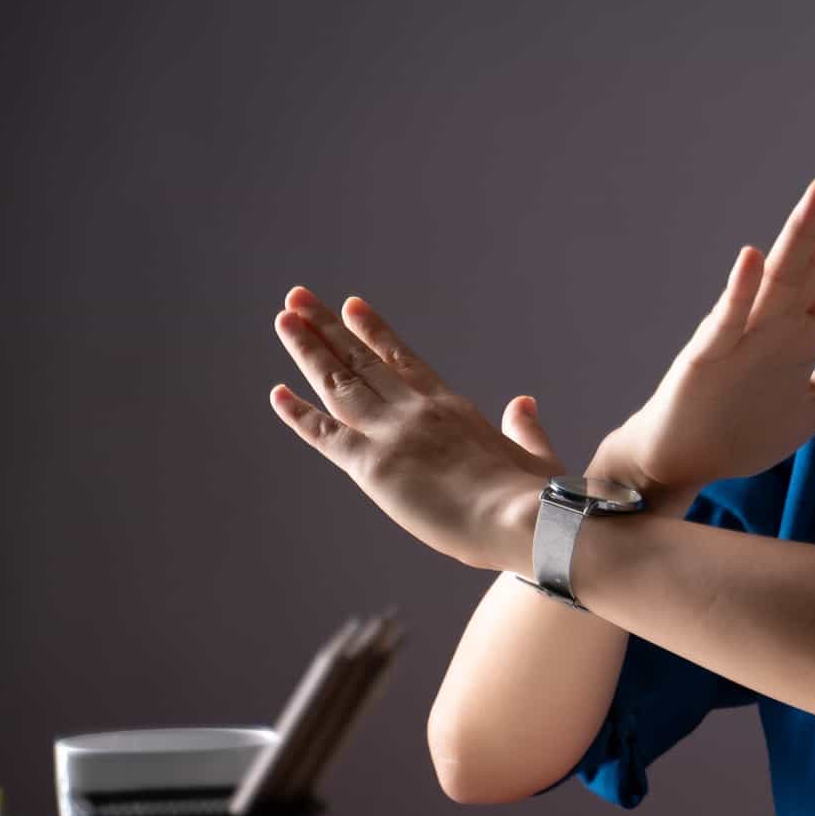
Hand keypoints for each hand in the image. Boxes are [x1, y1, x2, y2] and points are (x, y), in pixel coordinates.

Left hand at [267, 287, 563, 571]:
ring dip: (308, 349)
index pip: (403, 360)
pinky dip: (299, 414)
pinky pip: (326, 435)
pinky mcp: (374, 466)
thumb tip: (522, 402)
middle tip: (297, 298)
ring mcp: (393, 434)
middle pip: (361, 360)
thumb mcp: (535, 456)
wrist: (524, 517)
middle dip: (326, 327)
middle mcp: (417, 410)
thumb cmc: (536, 496)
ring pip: (339, 384)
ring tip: (284, 319)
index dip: (374, 331)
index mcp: (453, 407)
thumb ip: (525, 427)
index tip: (350, 306)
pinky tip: (278, 393)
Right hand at [614, 151, 814, 493]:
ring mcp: (738, 337)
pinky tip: (752, 257)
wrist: (681, 464)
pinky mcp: (705, 360)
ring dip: (799, 236)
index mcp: (800, 333)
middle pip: (812, 261)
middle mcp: (772, 324)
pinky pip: (725, 323)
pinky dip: (739, 292)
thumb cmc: (743, 429)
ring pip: (775, 280)